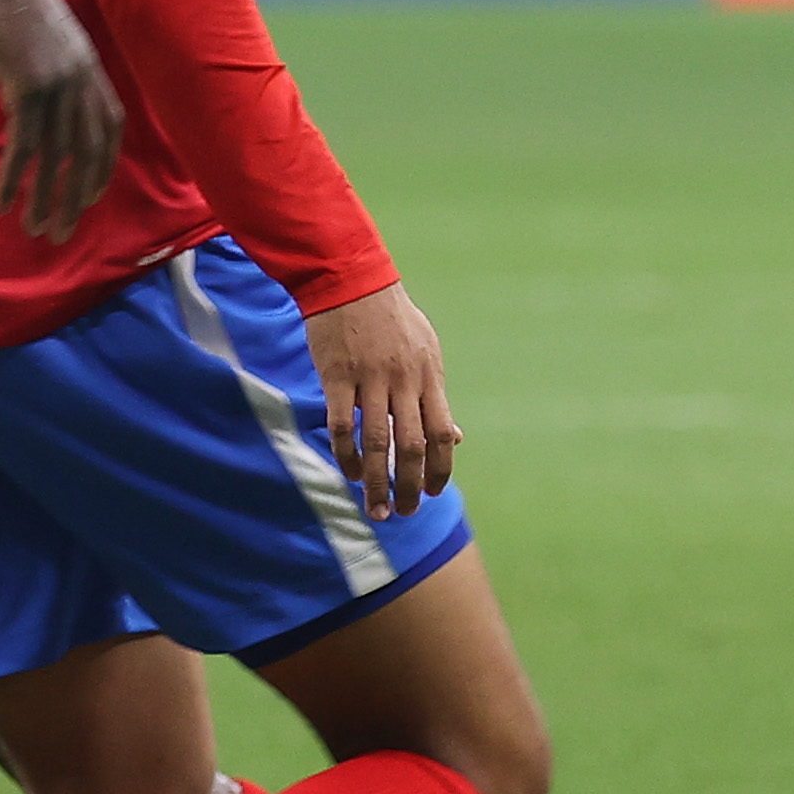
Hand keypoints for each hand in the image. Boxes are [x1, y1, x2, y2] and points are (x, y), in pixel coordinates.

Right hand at [0, 0, 121, 239]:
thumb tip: (37, 102)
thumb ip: (52, 71)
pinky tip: (2, 202)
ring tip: (35, 230)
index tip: (89, 197)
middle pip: (87, 153)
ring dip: (45, 199)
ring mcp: (58, 85)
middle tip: (61, 233)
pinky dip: (14, 178)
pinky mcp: (28, 87)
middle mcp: (82, 81)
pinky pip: (24, 145)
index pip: (109, 129)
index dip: (101, 167)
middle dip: (75, 199)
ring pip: (56, 157)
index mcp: (91, 69)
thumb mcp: (47, 39)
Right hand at [304, 278, 458, 519]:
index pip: (442, 434)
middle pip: (412, 446)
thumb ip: (436, 397)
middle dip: (409, 487)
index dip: (439, 469)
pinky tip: (349, 472)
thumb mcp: (427, 351)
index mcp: (429, 376)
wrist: (350, 280)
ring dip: (378, 482)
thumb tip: (456, 438)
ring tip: (376, 509)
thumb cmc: (390, 318)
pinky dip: (347, 456)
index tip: (431, 493)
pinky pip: (343, 426)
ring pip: (378, 443)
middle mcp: (404, 381)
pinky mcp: (337, 376)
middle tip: (403, 513)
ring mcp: (371, 379)